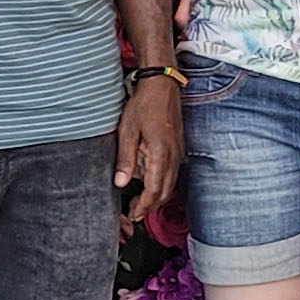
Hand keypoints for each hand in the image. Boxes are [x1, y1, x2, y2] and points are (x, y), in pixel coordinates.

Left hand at [115, 77, 183, 221]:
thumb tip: (121, 182)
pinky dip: (161, 184)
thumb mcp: (128, 130)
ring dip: (156, 197)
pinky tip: (149, 182)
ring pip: (170, 184)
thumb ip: (126, 159)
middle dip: (150, 207)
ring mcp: (178, 153)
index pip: (154, 191)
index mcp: (161, 154)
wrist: (162, 85)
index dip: (143, 206)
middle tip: (135, 214)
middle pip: (165, 192)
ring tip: (140, 203)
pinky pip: (172, 173)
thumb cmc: (144, 104)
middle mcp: (174, 156)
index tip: (132, 214)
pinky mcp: (178, 148)